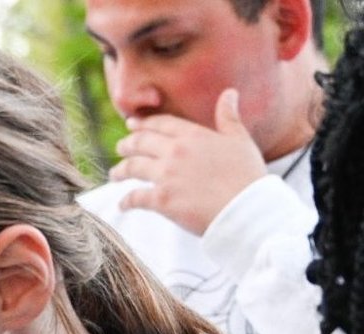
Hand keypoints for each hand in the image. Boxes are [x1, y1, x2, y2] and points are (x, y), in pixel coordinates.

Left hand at [111, 89, 270, 235]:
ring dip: (121, 170)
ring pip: (133, 167)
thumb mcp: (240, 141)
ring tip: (115, 174)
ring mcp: (166, 175)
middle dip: (128, 144)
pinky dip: (126, 201)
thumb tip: (229, 93)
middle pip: (141, 143)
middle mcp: (176, 151)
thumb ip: (229, 118)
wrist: (247, 209)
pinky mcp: (162, 200)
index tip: (132, 125)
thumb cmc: (248, 176)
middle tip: (121, 147)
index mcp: (194, 135)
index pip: (161, 124)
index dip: (143, 124)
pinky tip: (122, 204)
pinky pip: (136, 197)